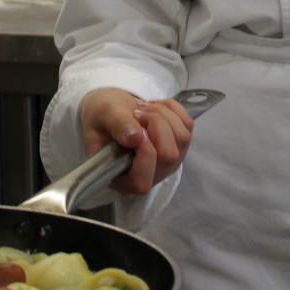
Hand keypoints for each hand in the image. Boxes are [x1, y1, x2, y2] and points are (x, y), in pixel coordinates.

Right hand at [78, 88, 195, 195]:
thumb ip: (117, 125)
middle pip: (168, 155)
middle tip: (137, 113)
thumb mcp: (103, 116)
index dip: (144, 152)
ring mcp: (167, 163)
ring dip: (164, 114)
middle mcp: (148, 177)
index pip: (142, 181)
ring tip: (143, 109)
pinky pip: (187, 125)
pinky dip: (173, 109)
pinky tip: (155, 108)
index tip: (134, 128)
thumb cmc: (102, 116)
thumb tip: (135, 138)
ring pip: (182, 138)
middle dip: (156, 123)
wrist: (112, 110)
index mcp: (122, 179)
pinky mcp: (178, 147)